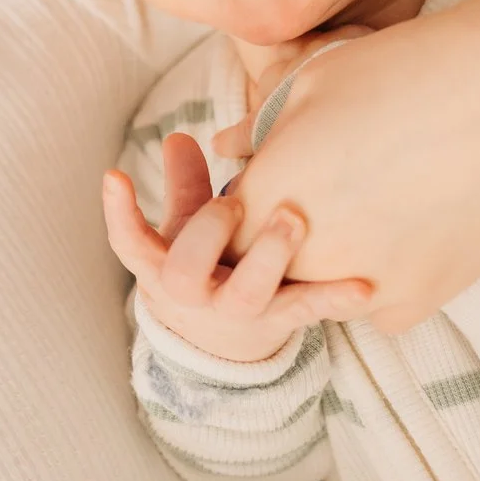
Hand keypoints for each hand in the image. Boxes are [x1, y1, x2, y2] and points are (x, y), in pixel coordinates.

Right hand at [102, 132, 372, 363]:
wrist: (221, 343)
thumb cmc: (202, 265)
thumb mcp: (183, 230)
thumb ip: (184, 185)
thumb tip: (179, 137)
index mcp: (160, 267)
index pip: (129, 242)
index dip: (118, 212)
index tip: (114, 176)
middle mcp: (193, 294)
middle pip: (186, 271)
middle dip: (207, 231)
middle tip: (232, 200)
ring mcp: (235, 311)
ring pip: (248, 293)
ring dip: (269, 255)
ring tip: (293, 218)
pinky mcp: (277, 321)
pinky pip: (306, 310)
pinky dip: (334, 299)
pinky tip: (366, 287)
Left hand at [221, 0, 479, 331]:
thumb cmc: (409, 69)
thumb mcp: (318, 81)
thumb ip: (262, 127)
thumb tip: (225, 149)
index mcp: (269, 193)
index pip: (222, 230)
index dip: (240, 208)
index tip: (274, 179)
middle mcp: (306, 252)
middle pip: (266, 266)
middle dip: (279, 236)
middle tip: (330, 188)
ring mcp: (363, 284)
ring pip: (320, 291)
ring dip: (330, 261)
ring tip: (377, 198)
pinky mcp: (421, 298)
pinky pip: (375, 305)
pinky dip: (380, 277)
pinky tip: (409, 224)